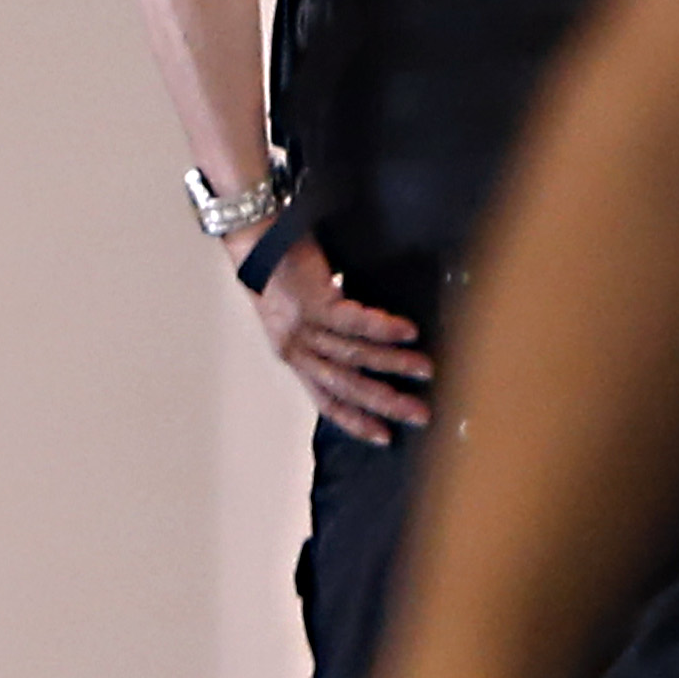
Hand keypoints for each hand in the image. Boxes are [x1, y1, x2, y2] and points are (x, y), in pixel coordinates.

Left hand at [256, 242, 428, 441]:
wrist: (253, 239)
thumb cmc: (279, 275)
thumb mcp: (298, 320)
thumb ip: (326, 340)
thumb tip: (368, 353)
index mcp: (293, 358)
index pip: (325, 401)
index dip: (355, 421)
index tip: (384, 437)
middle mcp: (296, 349)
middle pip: (345, 386)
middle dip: (385, 403)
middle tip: (419, 414)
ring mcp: (304, 327)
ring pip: (354, 355)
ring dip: (394, 364)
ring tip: (425, 370)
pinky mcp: (314, 302)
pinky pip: (353, 321)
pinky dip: (383, 328)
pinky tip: (408, 332)